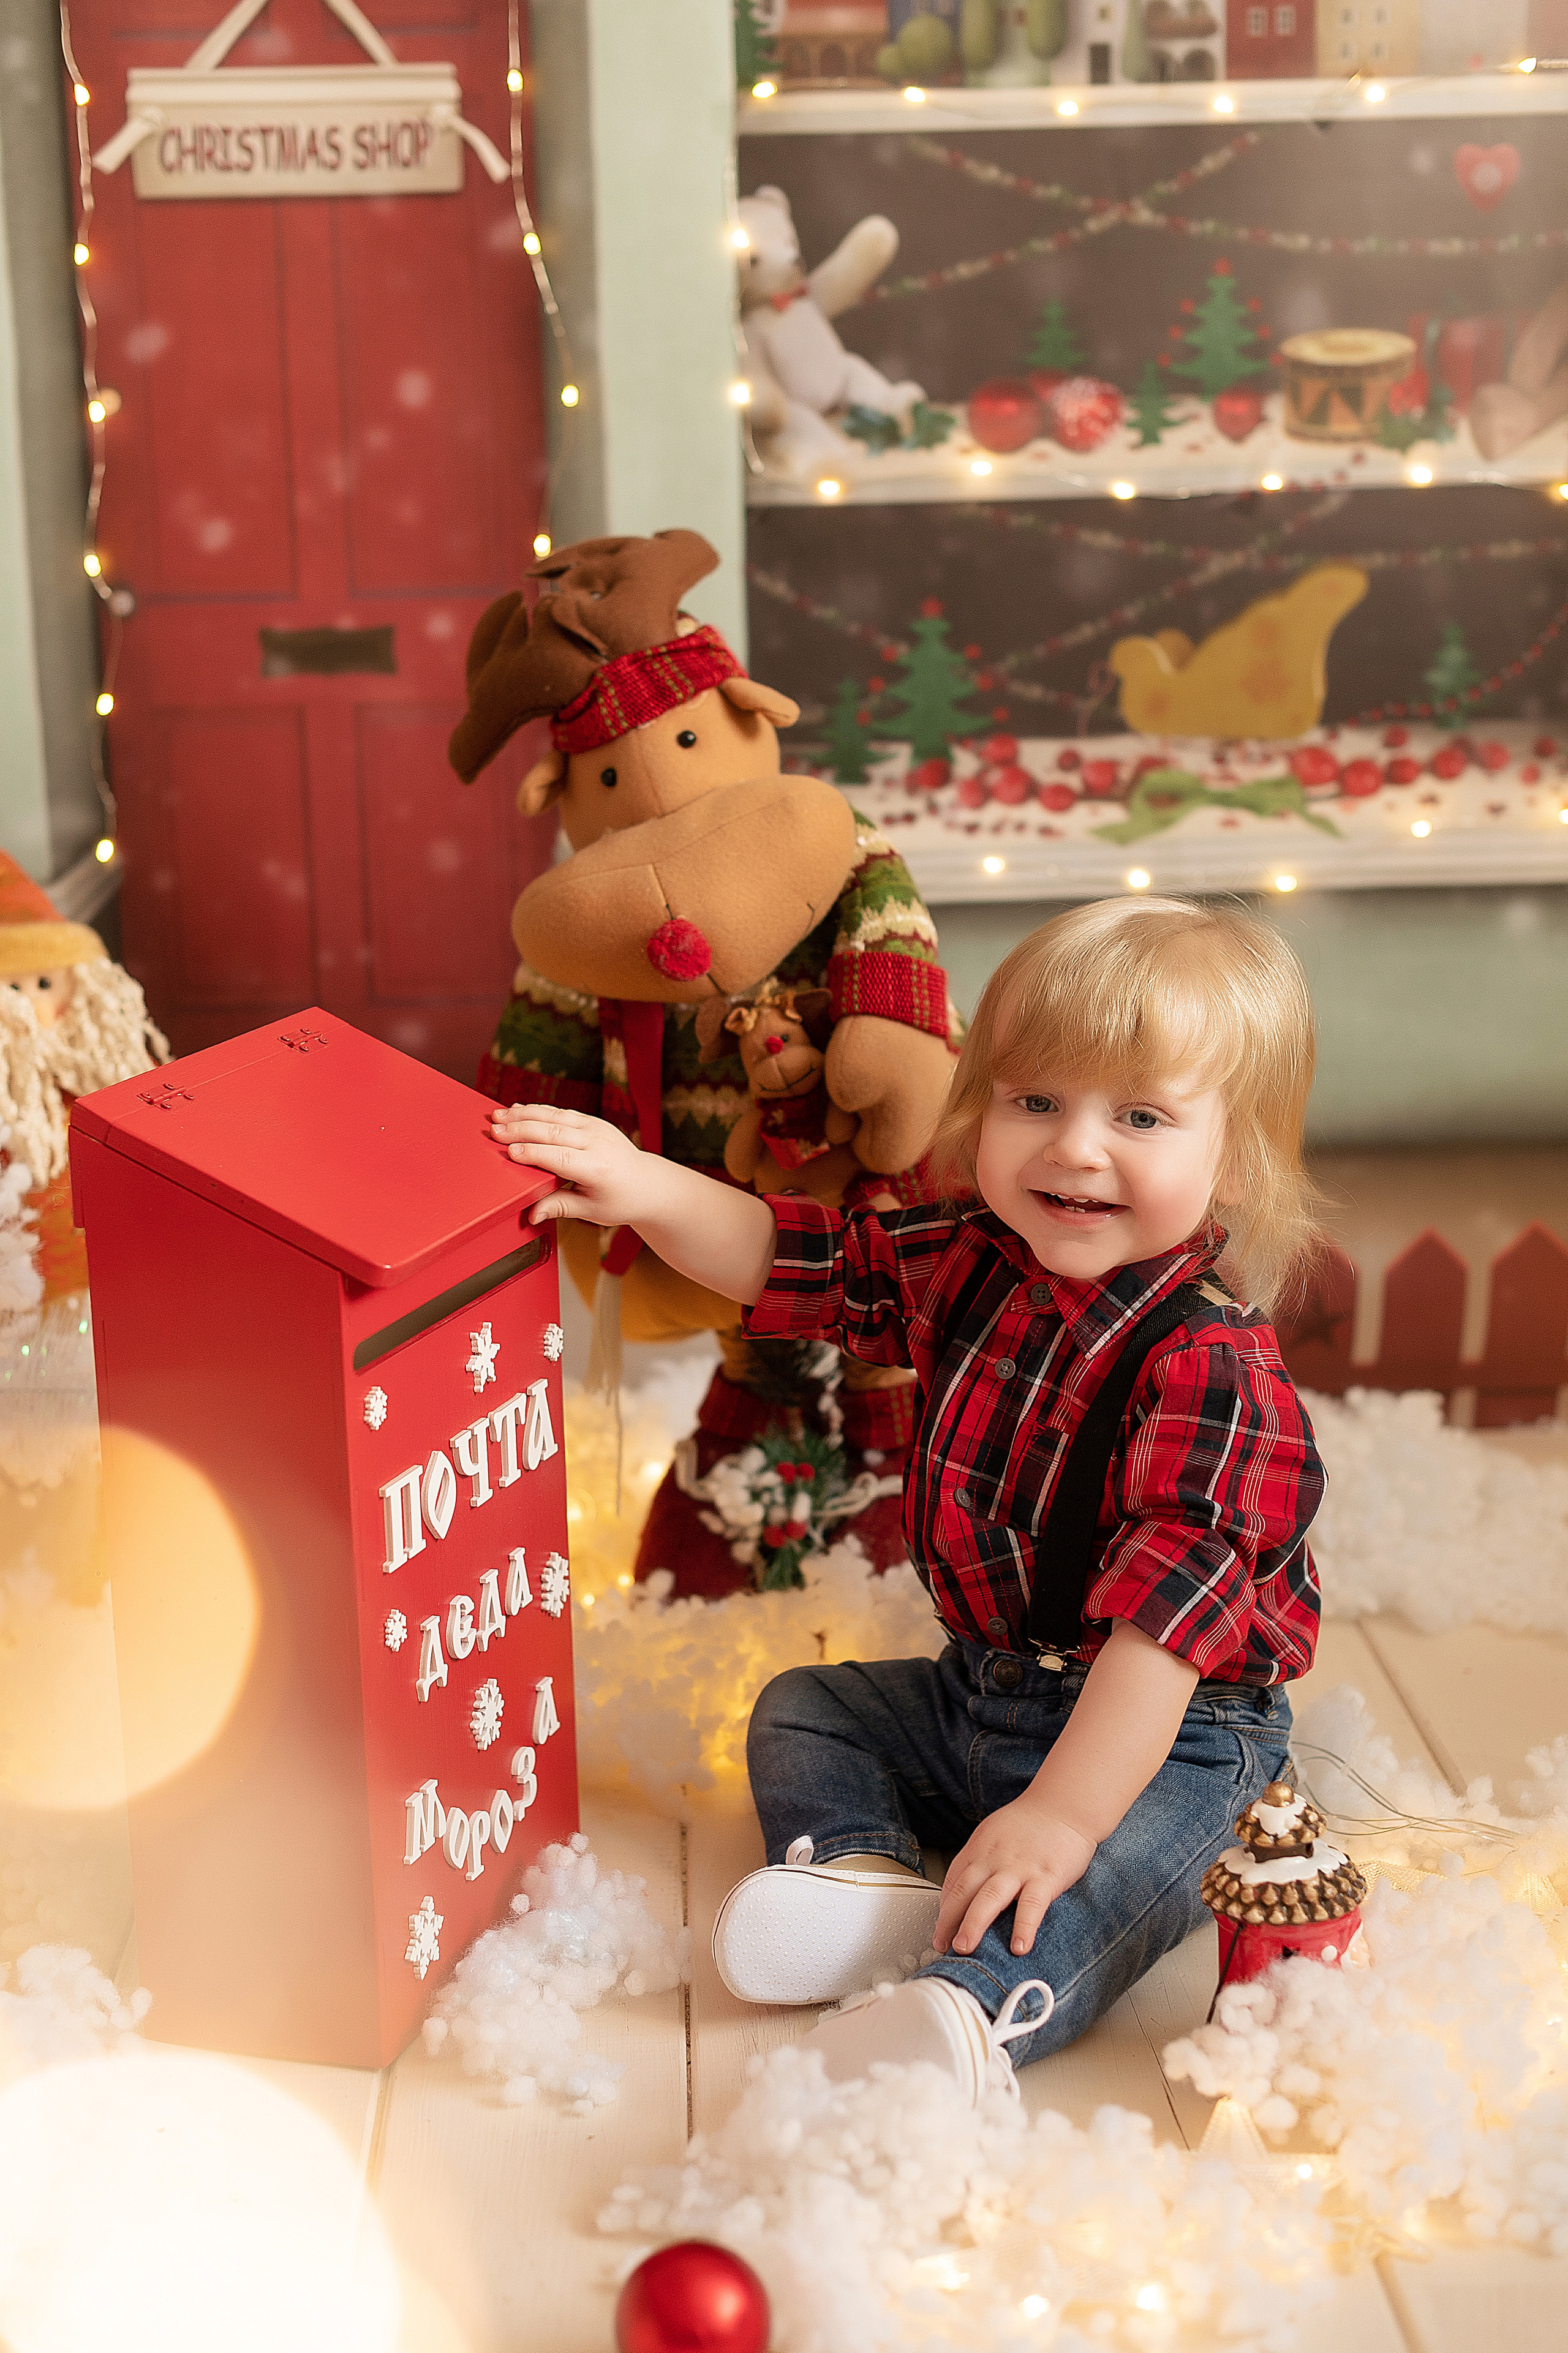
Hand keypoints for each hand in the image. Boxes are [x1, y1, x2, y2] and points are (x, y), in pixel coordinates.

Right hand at [491, 1105, 647, 1228]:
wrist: (648, 1183)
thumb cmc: (620, 1200)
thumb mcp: (591, 1211)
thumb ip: (560, 1207)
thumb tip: (532, 1214)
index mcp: (598, 1169)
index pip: (560, 1157)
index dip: (533, 1153)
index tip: (508, 1151)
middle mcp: (599, 1144)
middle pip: (553, 1132)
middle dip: (520, 1129)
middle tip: (494, 1129)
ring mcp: (597, 1129)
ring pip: (555, 1116)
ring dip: (525, 1114)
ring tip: (499, 1114)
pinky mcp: (594, 1122)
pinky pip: (562, 1113)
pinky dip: (539, 1110)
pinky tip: (518, 1109)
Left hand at [934, 1796, 1095, 1958]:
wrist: (1064, 1805)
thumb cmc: (1029, 1824)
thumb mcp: (993, 1833)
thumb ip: (979, 1860)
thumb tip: (963, 1890)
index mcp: (980, 1848)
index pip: (953, 1881)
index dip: (944, 1909)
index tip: (940, 1931)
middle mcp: (994, 1858)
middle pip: (964, 1890)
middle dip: (948, 1920)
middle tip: (942, 1944)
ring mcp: (1019, 1867)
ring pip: (990, 1897)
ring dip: (974, 1924)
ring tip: (965, 1948)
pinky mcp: (1046, 1876)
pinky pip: (1032, 1905)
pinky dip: (1024, 1927)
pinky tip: (1019, 1947)